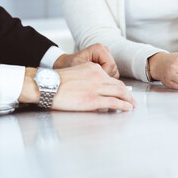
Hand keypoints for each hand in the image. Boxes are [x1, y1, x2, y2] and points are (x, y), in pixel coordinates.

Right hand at [18, 63, 135, 111]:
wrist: (46, 85)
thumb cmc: (56, 82)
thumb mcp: (77, 73)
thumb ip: (88, 78)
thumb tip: (95, 89)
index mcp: (93, 69)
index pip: (111, 78)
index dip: (119, 87)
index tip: (123, 92)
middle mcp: (97, 76)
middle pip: (119, 85)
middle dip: (127, 94)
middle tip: (132, 100)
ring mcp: (96, 88)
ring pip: (119, 92)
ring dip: (128, 100)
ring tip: (132, 105)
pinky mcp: (93, 99)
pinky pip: (113, 102)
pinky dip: (123, 105)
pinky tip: (127, 108)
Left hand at [54, 43, 119, 78]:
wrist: (65, 65)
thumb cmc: (69, 65)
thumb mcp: (77, 67)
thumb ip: (90, 71)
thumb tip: (101, 80)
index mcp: (99, 48)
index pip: (110, 65)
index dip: (104, 75)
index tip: (93, 80)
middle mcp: (105, 51)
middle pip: (114, 69)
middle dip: (104, 78)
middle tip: (91, 81)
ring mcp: (107, 58)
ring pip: (114, 73)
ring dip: (105, 79)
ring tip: (92, 79)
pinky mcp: (107, 65)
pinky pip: (112, 75)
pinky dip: (105, 80)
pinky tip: (95, 79)